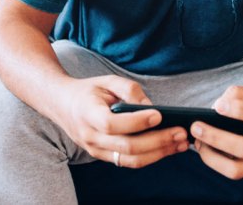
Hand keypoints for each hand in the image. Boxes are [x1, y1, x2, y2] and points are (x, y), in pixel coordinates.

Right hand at [52, 76, 187, 168]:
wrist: (62, 104)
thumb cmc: (88, 91)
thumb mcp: (106, 80)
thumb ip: (129, 89)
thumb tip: (151, 107)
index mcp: (87, 113)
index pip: (112, 124)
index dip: (137, 122)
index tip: (159, 114)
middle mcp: (90, 136)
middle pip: (127, 146)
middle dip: (158, 141)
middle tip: (180, 132)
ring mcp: (95, 150)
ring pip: (130, 160)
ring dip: (159, 153)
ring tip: (180, 143)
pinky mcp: (103, 157)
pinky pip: (129, 162)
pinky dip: (151, 157)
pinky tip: (168, 148)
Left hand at [190, 86, 242, 178]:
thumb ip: (240, 94)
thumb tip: (217, 105)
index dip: (238, 110)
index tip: (218, 106)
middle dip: (216, 138)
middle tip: (196, 127)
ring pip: (236, 169)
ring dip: (211, 157)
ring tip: (198, 142)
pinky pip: (234, 173)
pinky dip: (216, 163)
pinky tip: (206, 150)